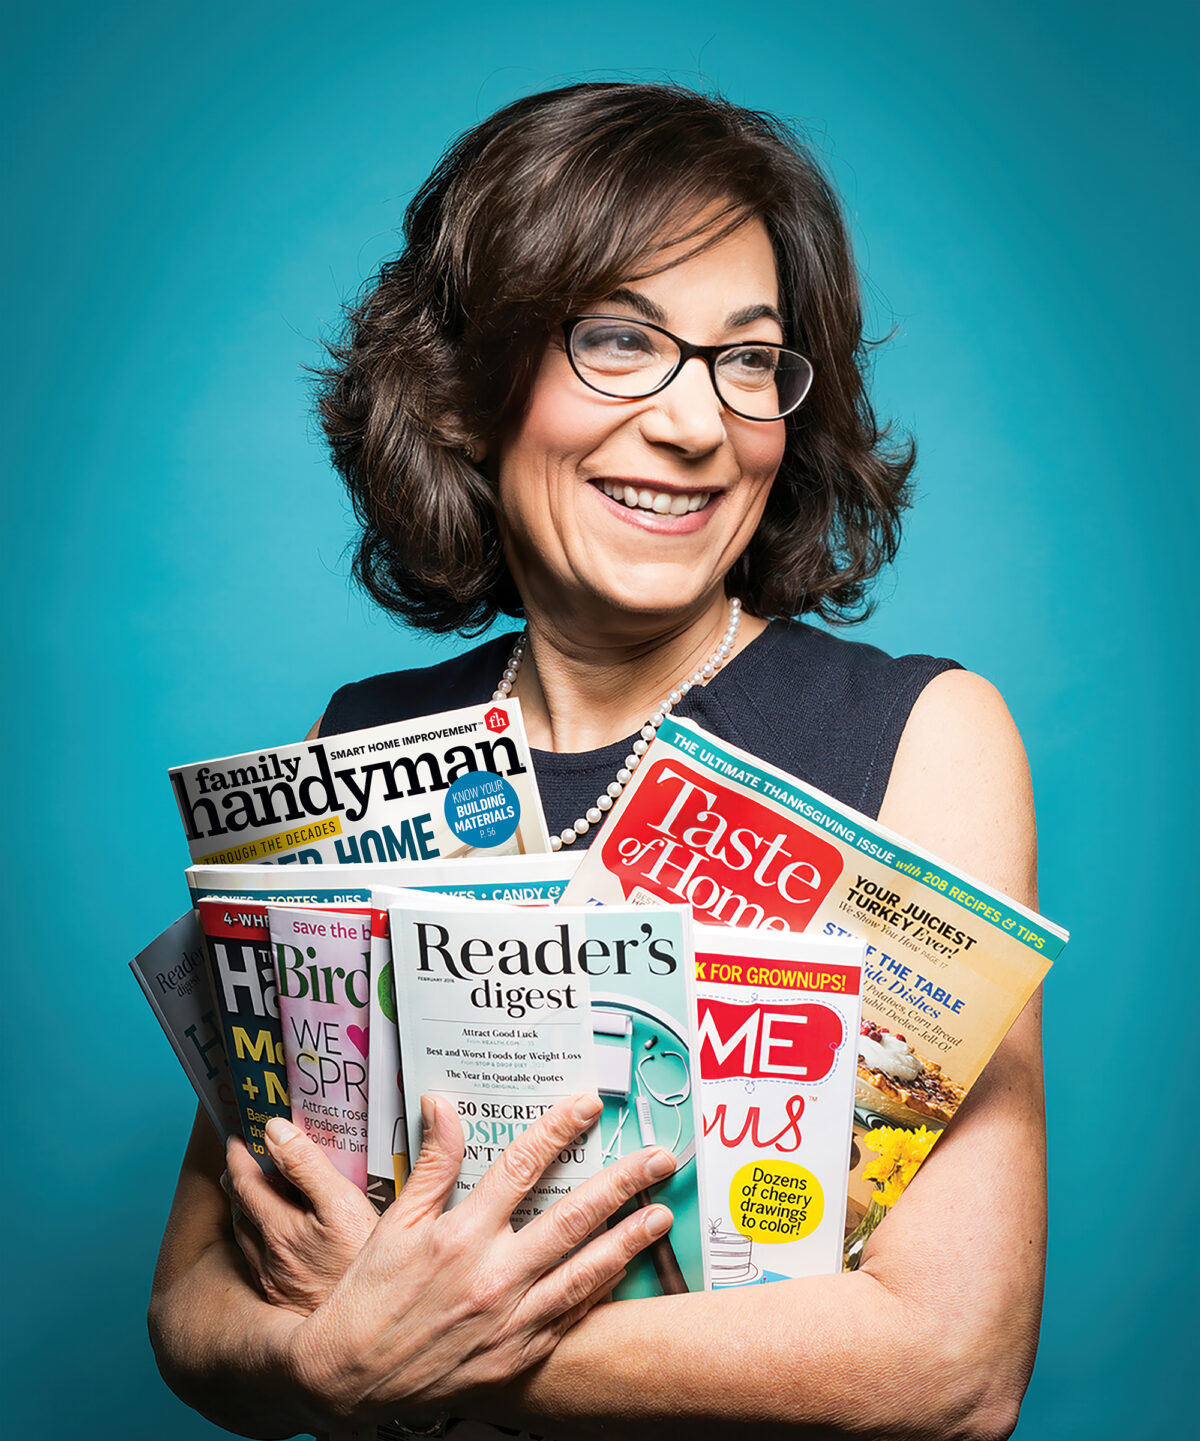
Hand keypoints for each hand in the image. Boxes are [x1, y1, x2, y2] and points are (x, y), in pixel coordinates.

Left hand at [223, 1121, 377, 1313]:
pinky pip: (257, 1261)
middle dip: (238, 1178)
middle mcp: (268, 1257)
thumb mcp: (343, 1205)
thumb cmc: (362, 1265)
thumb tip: (276, 1131)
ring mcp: (274, 1282)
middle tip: (244, 1157)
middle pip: (240, 1209)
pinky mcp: (284, 1301)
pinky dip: (257, 1237)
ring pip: (246, 1237)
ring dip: (245, 1209)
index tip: (239, 1135)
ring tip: (255, 1191)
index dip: (238, 1154)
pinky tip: (274, 1238)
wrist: (366, 1331)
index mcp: (278, 1228)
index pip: (244, 1182)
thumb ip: (308, 1166)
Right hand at [285, 1092, 675, 1430]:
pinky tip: (627, 1266)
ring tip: (662, 1212)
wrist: (350, 1380)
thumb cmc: (370, 1297)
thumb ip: (432, 1163)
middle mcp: (493, 1276)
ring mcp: (512, 1320)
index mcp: (460, 1235)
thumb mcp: (395, 1223)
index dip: (557, 1130)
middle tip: (659, 1157)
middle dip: (622, 1182)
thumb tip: (444, 1104)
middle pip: (572, 1216)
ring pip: (586, 1270)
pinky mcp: (519, 1354)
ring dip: (630, 1238)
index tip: (587, 1105)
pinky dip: (603, 1288)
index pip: (520, 1167)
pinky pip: (573, 1314)